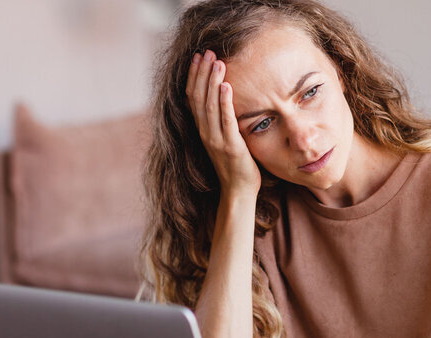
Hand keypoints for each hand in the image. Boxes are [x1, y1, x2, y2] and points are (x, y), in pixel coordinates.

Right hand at [185, 50, 260, 196]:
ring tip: (217, 61)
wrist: (238, 192)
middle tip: (206, 51)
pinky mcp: (230, 146)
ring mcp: (216, 139)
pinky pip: (225, 120)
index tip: (198, 57)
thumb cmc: (235, 166)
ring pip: (210, 105)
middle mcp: (205, 132)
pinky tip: (226, 86)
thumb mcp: (224, 139)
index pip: (192, 97)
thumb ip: (221, 122)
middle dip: (202, 72)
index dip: (194, 76)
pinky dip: (224, 102)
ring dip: (212, 81)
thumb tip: (224, 100)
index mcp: (202, 130)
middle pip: (198, 97)